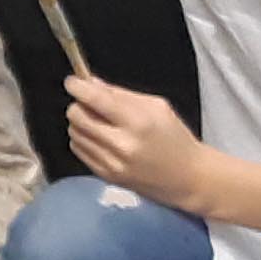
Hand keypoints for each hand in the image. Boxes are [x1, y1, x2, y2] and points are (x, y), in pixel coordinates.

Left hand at [63, 72, 214, 212]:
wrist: (187, 178)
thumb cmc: (175, 139)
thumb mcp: (157, 107)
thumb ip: (121, 94)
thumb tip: (91, 83)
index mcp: (138, 122)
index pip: (95, 100)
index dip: (78, 87)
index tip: (73, 81)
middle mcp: (122, 145)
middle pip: (78, 116)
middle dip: (79, 105)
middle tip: (90, 103)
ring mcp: (112, 163)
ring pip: (75, 133)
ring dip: (81, 123)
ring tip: (99, 122)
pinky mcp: (106, 176)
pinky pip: (79, 150)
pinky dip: (84, 139)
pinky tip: (100, 138)